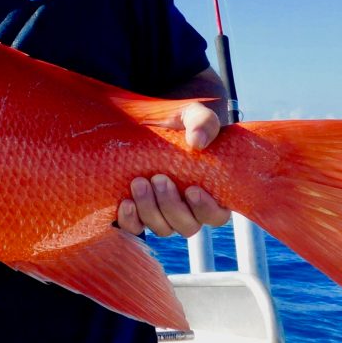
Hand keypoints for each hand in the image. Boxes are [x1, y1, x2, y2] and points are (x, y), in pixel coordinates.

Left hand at [117, 101, 230, 236]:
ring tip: (138, 182)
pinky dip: (131, 221)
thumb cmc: (174, 121)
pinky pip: (135, 228)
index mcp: (209, 191)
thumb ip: (203, 122)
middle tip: (159, 178)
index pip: (216, 215)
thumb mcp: (191, 114)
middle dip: (172, 206)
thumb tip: (198, 142)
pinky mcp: (137, 211)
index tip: (193, 189)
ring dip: (150, 209)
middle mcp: (187, 208)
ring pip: (162, 228)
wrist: (140, 121)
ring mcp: (161, 212)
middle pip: (187, 226)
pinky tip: (125, 202)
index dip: (207, 209)